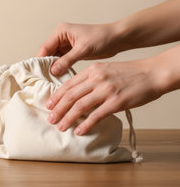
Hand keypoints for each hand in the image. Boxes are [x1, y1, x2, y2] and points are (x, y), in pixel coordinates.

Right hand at [38, 22, 122, 75]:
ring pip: (54, 59)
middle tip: (47, 79)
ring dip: (54, 68)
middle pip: (48, 53)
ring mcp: (66, 45)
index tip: (41, 74)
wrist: (117, 39)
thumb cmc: (103, 38)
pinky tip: (61, 77)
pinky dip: (61, 68)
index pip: (45, 47)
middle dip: (47, 65)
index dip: (42, 60)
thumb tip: (53, 70)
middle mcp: (61, 37)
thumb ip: (66, 60)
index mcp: (61, 32)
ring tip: (53, 80)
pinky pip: (62, 61)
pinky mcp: (72, 52)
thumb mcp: (83, 49)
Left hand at [45, 59, 161, 134]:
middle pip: (70, 96)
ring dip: (68, 118)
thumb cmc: (130, 73)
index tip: (49, 105)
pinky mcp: (116, 102)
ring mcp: (106, 91)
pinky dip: (85, 124)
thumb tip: (75, 93)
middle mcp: (97, 79)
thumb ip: (90, 79)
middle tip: (50, 119)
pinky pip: (96, 115)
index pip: (68, 84)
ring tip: (60, 127)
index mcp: (92, 70)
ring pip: (80, 106)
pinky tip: (79, 131)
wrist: (152, 73)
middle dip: (58, 109)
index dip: (56, 96)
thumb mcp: (106, 69)